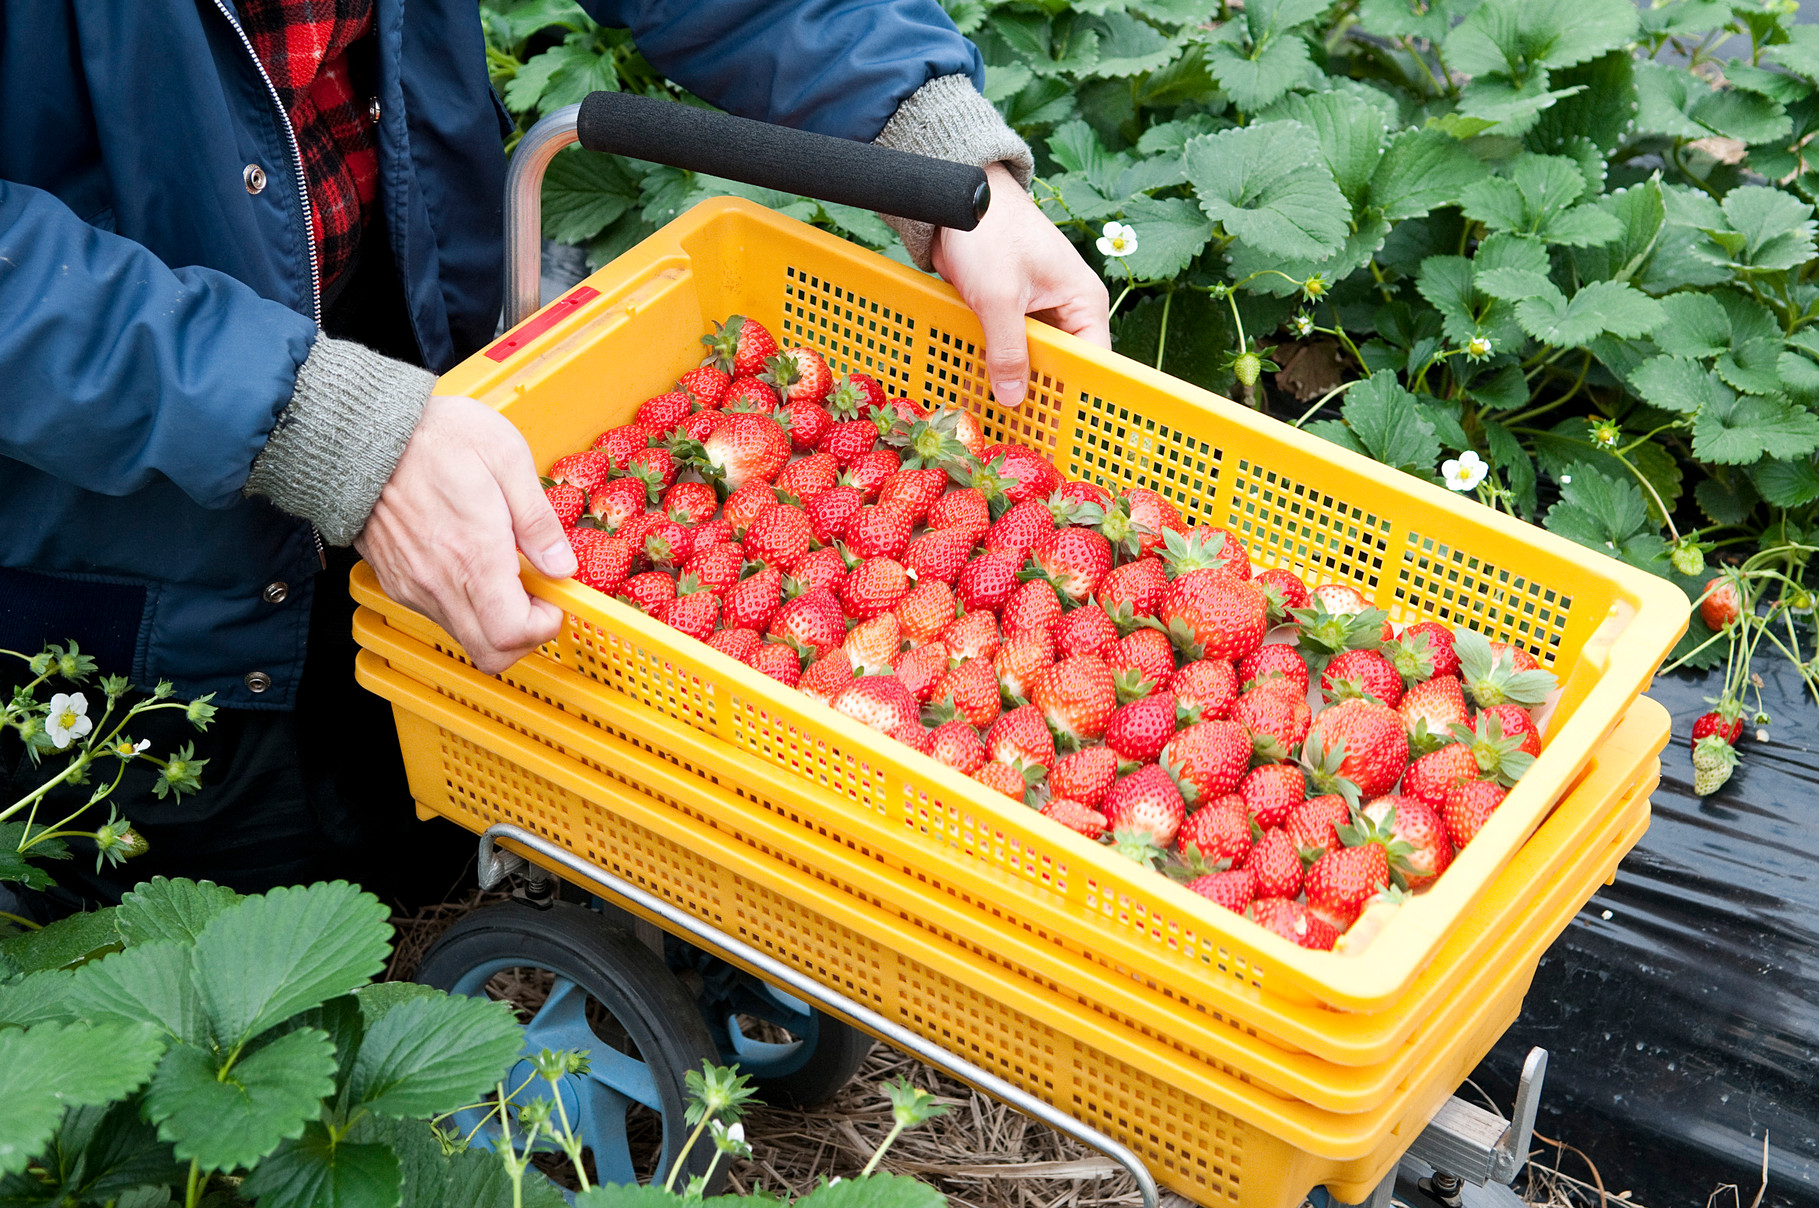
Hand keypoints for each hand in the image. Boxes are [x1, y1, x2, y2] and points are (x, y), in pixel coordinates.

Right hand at [356, 395, 575, 674]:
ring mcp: (413, 586)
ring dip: (495, 622)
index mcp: (474, 555)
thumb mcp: (505, 457)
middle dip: (525, 635)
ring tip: (504, 572)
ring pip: (465, 638)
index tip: (553, 597)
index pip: (512, 634)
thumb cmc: (435, 437)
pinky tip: (472, 566)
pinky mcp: (396, 581)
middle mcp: (439, 582)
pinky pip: (439, 615)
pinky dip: (466, 607)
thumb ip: (538, 520)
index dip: (544, 626)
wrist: (363, 432)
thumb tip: (561, 565)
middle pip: (491, 653)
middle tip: (536, 595)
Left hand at [930, 162, 1110, 408]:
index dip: (1077, 396)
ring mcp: (1037, 309)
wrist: (955, 194)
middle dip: (1042, 394)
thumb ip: (1007, 350)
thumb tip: (1014, 400)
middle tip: (1024, 437)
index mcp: (1082, 301)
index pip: (1092, 361)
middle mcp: (1067, 308)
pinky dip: (996, 363)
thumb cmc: (989, 232)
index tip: (1061, 432)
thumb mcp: (998, 297)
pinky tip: (981, 389)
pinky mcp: (1009, 308)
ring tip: (1000, 421)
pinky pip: (1008, 346)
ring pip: (1031, 358)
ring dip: (1015, 381)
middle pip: (1061, 365)